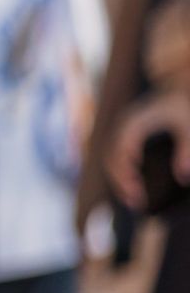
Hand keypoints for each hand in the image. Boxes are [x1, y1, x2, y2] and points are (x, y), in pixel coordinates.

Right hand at [108, 90, 189, 208]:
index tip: (137, 187)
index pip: (122, 146)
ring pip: (110, 158)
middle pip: (111, 155)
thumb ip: (187, 150)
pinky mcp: (124, 136)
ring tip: (135, 200)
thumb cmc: (183, 108)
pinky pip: (115, 157)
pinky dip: (121, 173)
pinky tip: (134, 186)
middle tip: (137, 202)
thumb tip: (183, 178)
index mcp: (135, 120)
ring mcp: (120, 130)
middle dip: (121, 179)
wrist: (175, 90)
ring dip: (119, 179)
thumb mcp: (189, 126)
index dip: (125, 167)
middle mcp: (122, 125)